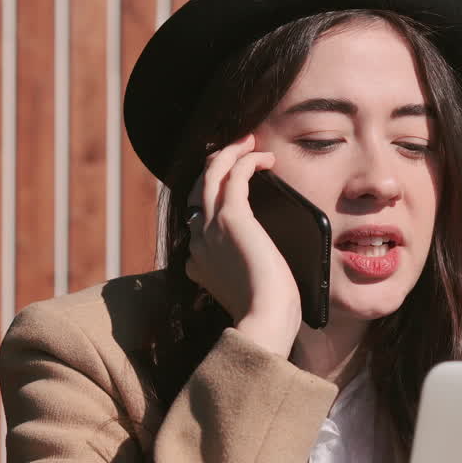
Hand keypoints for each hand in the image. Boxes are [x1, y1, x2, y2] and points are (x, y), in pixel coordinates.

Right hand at [184, 134, 300, 357]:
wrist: (262, 321)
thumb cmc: (265, 313)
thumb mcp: (245, 290)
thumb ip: (241, 273)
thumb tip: (257, 259)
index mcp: (198, 258)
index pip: (196, 214)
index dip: (211, 192)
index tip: (232, 180)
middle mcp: (198, 238)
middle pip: (199, 186)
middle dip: (217, 164)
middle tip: (239, 149)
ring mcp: (211, 226)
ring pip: (211, 173)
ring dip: (230, 152)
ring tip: (250, 142)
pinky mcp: (232, 217)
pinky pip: (234, 173)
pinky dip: (248, 159)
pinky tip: (265, 158)